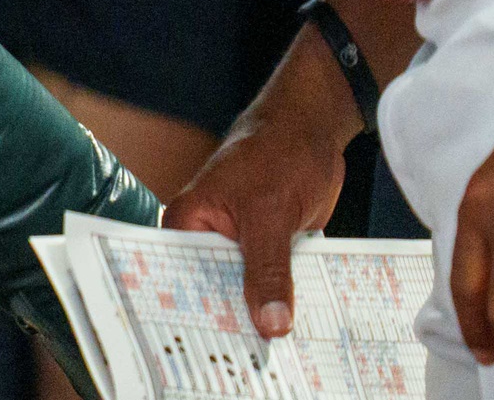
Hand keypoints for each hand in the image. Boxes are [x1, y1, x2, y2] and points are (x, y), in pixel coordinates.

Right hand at [163, 70, 351, 338]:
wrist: (314, 127)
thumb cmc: (278, 150)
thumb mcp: (270, 214)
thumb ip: (268, 270)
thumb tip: (270, 326)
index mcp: (187, 223)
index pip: (180, 280)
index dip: (195, 317)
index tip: (213, 354)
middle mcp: (207, 237)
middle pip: (216, 293)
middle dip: (236, 324)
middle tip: (252, 366)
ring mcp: (240, 245)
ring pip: (249, 293)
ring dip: (267, 316)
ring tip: (280, 359)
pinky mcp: (269, 249)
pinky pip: (275, 285)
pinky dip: (289, 302)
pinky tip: (302, 333)